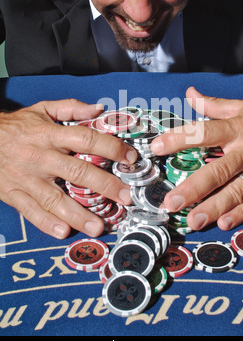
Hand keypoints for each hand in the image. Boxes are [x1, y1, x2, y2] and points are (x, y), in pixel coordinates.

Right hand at [0, 100, 136, 238]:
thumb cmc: (16, 126)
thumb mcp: (42, 109)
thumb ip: (71, 108)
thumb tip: (99, 109)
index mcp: (49, 135)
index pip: (86, 139)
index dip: (111, 148)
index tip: (130, 157)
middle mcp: (40, 157)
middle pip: (77, 172)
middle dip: (104, 185)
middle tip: (125, 197)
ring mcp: (27, 178)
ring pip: (55, 199)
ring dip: (78, 214)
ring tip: (99, 226)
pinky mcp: (14, 194)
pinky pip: (31, 211)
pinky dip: (46, 223)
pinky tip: (63, 232)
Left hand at [151, 87, 242, 230]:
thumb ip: (214, 104)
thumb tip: (190, 94)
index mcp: (238, 128)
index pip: (203, 133)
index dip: (179, 139)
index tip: (157, 147)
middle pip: (219, 170)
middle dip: (194, 188)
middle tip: (173, 202)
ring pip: (237, 192)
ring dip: (214, 207)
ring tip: (193, 220)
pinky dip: (241, 213)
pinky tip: (224, 222)